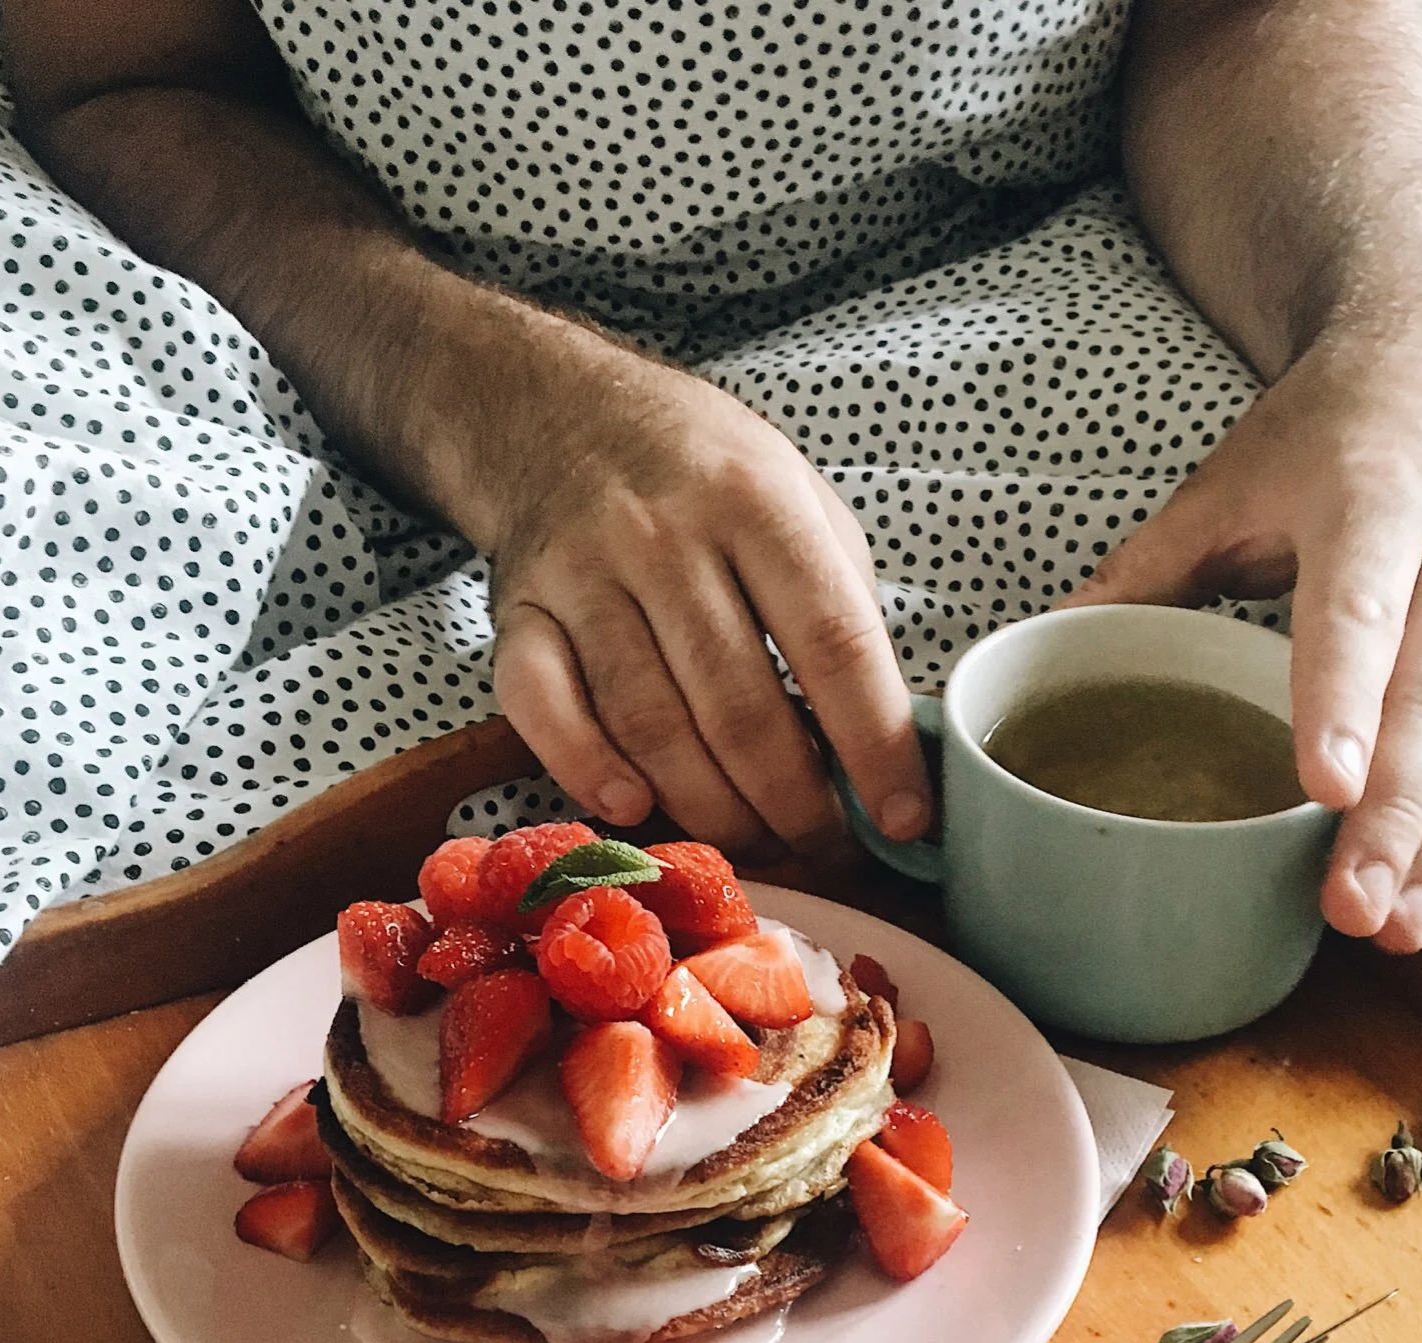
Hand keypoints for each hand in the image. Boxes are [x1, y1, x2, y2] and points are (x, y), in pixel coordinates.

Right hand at [428, 314, 931, 857]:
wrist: (558, 413)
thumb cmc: (705, 477)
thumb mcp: (800, 502)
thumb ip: (841, 606)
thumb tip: (891, 742)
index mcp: (758, 502)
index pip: (832, 641)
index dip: (873, 744)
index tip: (904, 819)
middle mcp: (666, 536)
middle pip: (740, 707)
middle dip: (794, 805)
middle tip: (826, 849)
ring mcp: (582, 577)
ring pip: (651, 726)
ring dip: (711, 809)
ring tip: (756, 842)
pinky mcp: (518, 617)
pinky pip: (545, 712)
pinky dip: (588, 770)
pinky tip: (634, 808)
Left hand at [1060, 308, 1421, 950]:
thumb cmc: (1324, 430)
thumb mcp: (1224, 481)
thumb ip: (1145, 570)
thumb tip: (1044, 641)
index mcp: (1369, 500)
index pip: (1359, 612)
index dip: (1344, 701)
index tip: (1324, 786)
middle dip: (1396, 814)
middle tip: (1354, 909)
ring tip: (1404, 925)